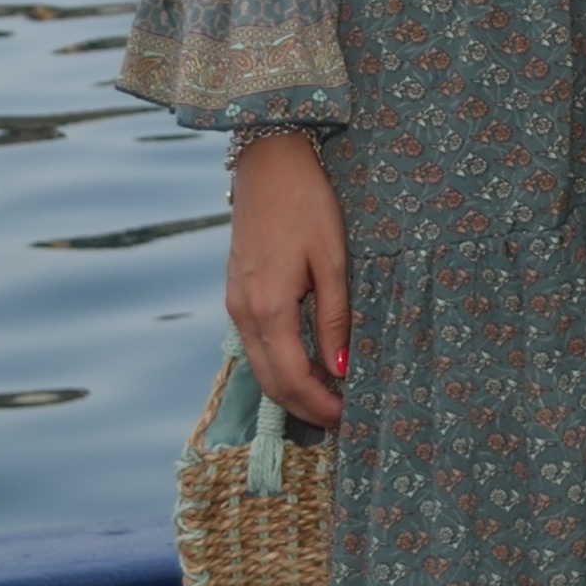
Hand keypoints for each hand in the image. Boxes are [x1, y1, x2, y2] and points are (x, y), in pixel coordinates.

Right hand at [225, 131, 347, 429]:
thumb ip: (335, 317)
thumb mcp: (333, 260)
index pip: (292, 379)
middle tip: (343, 421)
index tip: (350, 419)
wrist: (268, 163)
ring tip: (329, 401)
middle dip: (306, 408)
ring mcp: (235, 305)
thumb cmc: (308, 205)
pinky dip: (280, 367)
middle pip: (271, 383)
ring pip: (260, 368)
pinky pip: (256, 346)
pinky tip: (307, 367)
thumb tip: (340, 368)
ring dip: (292, 391)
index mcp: (268, 308)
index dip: (320, 406)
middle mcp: (244, 313)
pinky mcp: (236, 294)